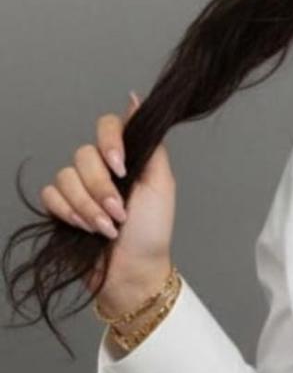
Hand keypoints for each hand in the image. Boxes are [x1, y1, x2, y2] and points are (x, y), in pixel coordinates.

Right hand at [39, 92, 175, 299]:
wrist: (133, 270)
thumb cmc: (152, 231)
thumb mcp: (161, 183)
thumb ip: (150, 144)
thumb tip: (139, 102)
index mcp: (127, 158)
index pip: (108, 125)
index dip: (109, 142)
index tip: (120, 167)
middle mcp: (101, 168)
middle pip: (84, 155)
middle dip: (102, 189)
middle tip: (120, 213)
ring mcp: (79, 187)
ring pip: (66, 177)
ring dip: (88, 207)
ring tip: (107, 228)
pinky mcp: (62, 208)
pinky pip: (52, 196)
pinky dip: (69, 213)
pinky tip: (86, 229)